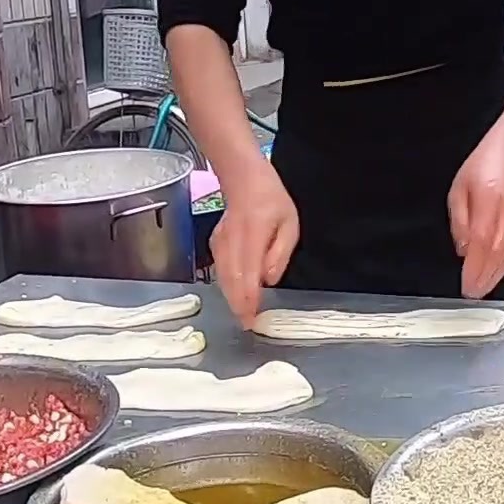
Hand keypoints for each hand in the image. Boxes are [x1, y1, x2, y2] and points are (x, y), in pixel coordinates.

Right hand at [210, 162, 298, 325]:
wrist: (243, 179)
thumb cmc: (271, 201)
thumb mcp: (289, 224)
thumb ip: (280, 253)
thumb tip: (267, 280)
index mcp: (253, 233)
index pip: (248, 271)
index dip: (249, 297)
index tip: (252, 316)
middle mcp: (232, 240)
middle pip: (231, 278)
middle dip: (238, 304)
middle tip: (247, 324)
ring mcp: (219, 241)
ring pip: (222, 276)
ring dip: (231, 297)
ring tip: (241, 315)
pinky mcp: (214, 243)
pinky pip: (219, 269)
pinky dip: (226, 285)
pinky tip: (234, 296)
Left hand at [449, 129, 503, 298]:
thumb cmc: (481, 167)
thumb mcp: (459, 189)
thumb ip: (459, 221)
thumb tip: (462, 250)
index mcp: (487, 201)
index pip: (481, 241)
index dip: (474, 267)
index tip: (466, 284)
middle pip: (497, 253)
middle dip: (485, 277)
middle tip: (473, 294)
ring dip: (496, 275)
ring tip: (483, 289)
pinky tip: (497, 273)